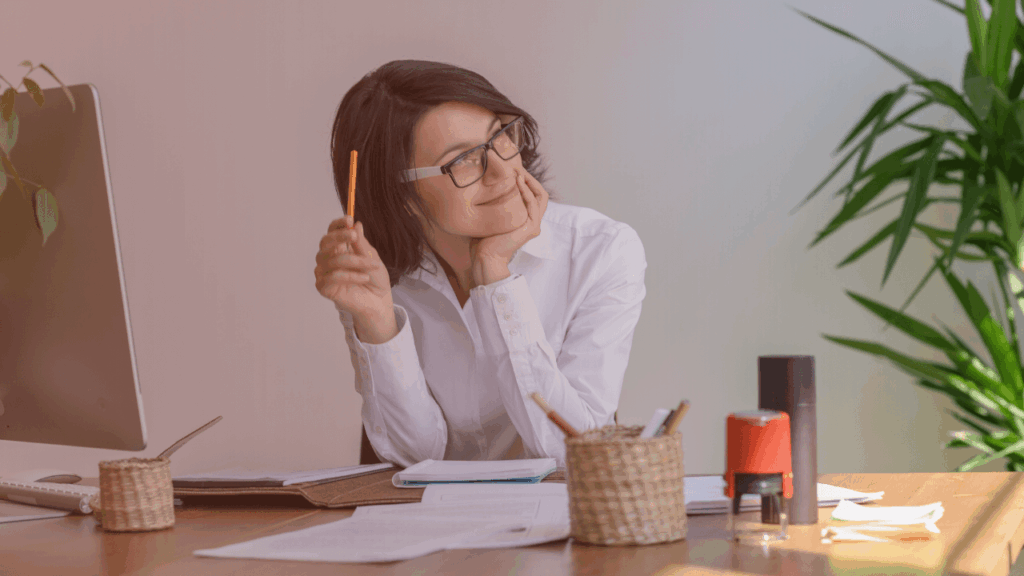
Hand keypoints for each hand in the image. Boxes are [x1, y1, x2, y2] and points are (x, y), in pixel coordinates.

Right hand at [315, 216, 394, 332]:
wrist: (379, 302)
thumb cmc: (375, 279)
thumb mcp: (372, 258)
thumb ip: (362, 244)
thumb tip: (356, 224)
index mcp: (339, 248)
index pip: (332, 231)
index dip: (338, 224)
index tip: (349, 218)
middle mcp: (328, 258)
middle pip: (325, 242)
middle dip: (340, 236)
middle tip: (354, 235)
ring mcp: (324, 272)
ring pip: (334, 259)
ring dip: (355, 261)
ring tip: (372, 266)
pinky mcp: (323, 287)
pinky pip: (334, 276)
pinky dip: (351, 275)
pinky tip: (364, 278)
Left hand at [470, 170, 548, 282]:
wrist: (484, 257)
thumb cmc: (483, 238)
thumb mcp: (491, 213)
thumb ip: (497, 201)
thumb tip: (489, 181)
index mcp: (526, 218)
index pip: (534, 194)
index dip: (527, 180)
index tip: (514, 169)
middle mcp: (533, 221)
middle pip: (541, 193)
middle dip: (530, 178)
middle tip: (517, 167)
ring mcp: (534, 225)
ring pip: (540, 196)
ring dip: (529, 181)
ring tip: (517, 171)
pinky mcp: (531, 228)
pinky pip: (533, 204)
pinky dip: (526, 191)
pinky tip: (517, 182)